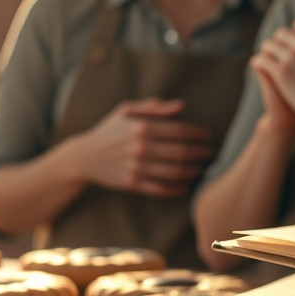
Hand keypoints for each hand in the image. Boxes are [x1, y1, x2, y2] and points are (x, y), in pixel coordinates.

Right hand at [68, 98, 214, 196]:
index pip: (180, 130)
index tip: (207, 136)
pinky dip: (176, 189)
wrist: (85, 156)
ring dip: (192, 171)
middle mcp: (141, 148)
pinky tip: (185, 186)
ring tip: (200, 169)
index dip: (198, 134)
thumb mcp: (127, 111)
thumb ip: (154, 107)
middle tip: (209, 153)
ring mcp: (137, 167)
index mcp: (142, 127)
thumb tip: (181, 106)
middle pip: (182, 152)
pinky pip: (161, 189)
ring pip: (175, 172)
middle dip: (200, 153)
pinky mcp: (133, 183)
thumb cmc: (109, 130)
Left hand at [252, 18, 294, 130]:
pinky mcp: (282, 71)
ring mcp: (293, 56)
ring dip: (268, 53)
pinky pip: (261, 60)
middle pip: (282, 34)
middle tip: (277, 56)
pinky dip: (259, 64)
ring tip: (268, 63)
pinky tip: (262, 70)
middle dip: (279, 44)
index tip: (292, 48)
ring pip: (269, 45)